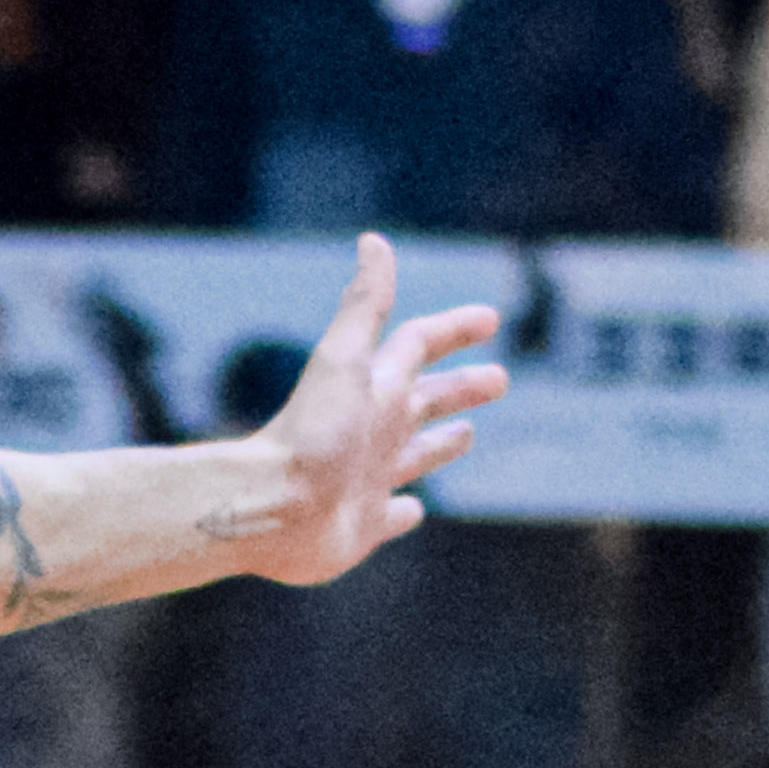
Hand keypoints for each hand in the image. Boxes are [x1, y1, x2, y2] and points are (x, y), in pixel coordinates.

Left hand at [236, 236, 510, 588]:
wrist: (269, 506)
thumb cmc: (310, 432)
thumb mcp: (344, 359)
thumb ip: (365, 304)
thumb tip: (373, 241)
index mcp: (375, 388)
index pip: (419, 346)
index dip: (454, 329)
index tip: (490, 320)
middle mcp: (373, 431)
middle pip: (425, 401)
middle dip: (461, 388)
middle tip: (499, 380)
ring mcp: (367, 479)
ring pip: (413, 456)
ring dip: (440, 444)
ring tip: (465, 433)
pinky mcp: (361, 526)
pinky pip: (390, 516)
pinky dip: (404, 511)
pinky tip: (414, 509)